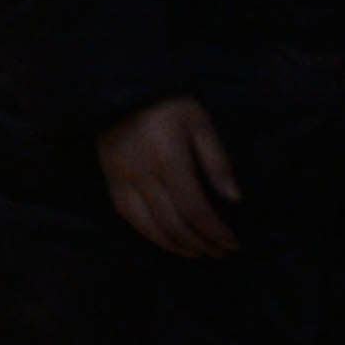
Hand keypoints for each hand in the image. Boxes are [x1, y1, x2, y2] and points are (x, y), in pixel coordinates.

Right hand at [97, 95, 241, 257]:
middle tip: (221, 253)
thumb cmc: (168, 105)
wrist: (121, 92)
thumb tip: (234, 198)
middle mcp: (144, 175)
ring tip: (197, 253)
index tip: (233, 244)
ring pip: (150, 226)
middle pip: (174, 224)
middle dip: (201, 243)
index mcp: (170, 160)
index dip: (215, 232)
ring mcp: (124, 180)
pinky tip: (167, 241)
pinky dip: (150, 235)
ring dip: (176, 246)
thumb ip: (217, 161)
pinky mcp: (111, 181)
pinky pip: (129, 217)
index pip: (195, 209)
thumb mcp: (200, 123)